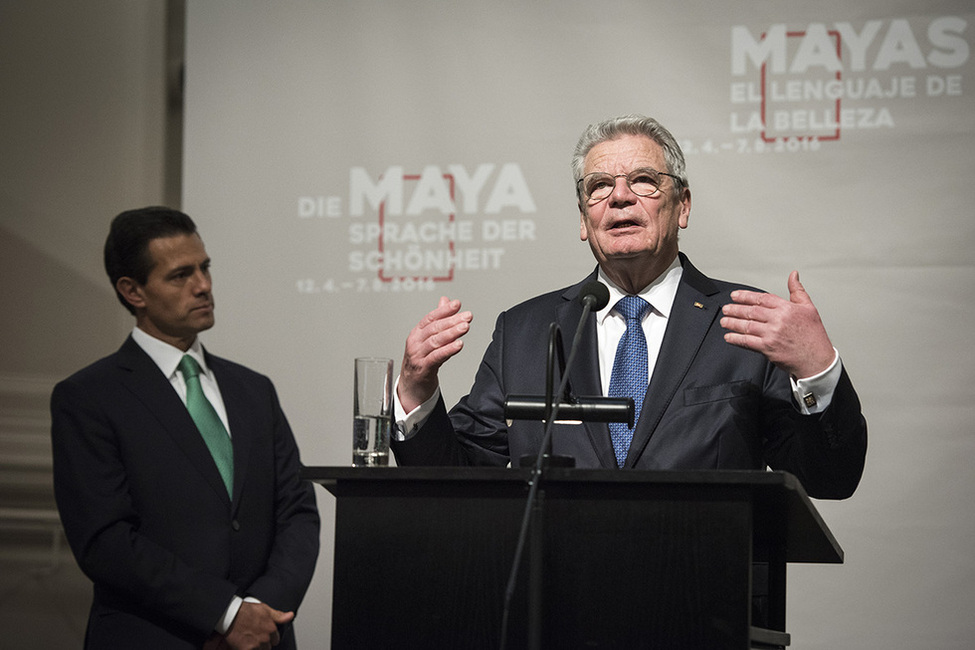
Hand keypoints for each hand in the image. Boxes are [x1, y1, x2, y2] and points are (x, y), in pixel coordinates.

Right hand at [223, 601, 293, 649]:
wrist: (231, 615)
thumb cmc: (246, 610)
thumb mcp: (265, 609)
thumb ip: (279, 615)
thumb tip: (291, 616)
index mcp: (271, 628)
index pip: (276, 640)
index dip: (270, 637)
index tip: (264, 635)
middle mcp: (266, 638)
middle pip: (268, 647)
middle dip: (263, 643)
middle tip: (254, 637)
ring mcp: (256, 645)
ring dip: (256, 648)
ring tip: (249, 640)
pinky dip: (248, 649)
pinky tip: (244, 645)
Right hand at [398, 296, 472, 411]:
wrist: (411, 386)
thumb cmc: (421, 360)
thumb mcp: (427, 339)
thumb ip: (437, 319)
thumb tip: (445, 301)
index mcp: (417, 333)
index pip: (430, 318)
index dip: (444, 310)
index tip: (457, 304)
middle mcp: (415, 343)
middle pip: (434, 329)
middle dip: (452, 321)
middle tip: (467, 316)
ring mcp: (418, 356)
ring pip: (435, 341)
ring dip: (451, 333)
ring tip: (465, 327)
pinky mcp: (423, 369)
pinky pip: (436, 357)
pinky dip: (448, 350)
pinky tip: (458, 345)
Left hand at [720, 271, 834, 378]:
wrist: (817, 360)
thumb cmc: (813, 336)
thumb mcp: (808, 308)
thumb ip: (797, 290)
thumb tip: (793, 275)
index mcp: (786, 308)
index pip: (761, 298)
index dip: (745, 296)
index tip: (735, 296)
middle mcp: (777, 320)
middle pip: (751, 311)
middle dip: (735, 309)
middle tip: (726, 308)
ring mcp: (771, 334)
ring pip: (746, 325)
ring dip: (732, 323)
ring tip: (724, 321)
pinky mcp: (767, 348)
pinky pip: (747, 342)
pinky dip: (736, 339)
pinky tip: (729, 337)